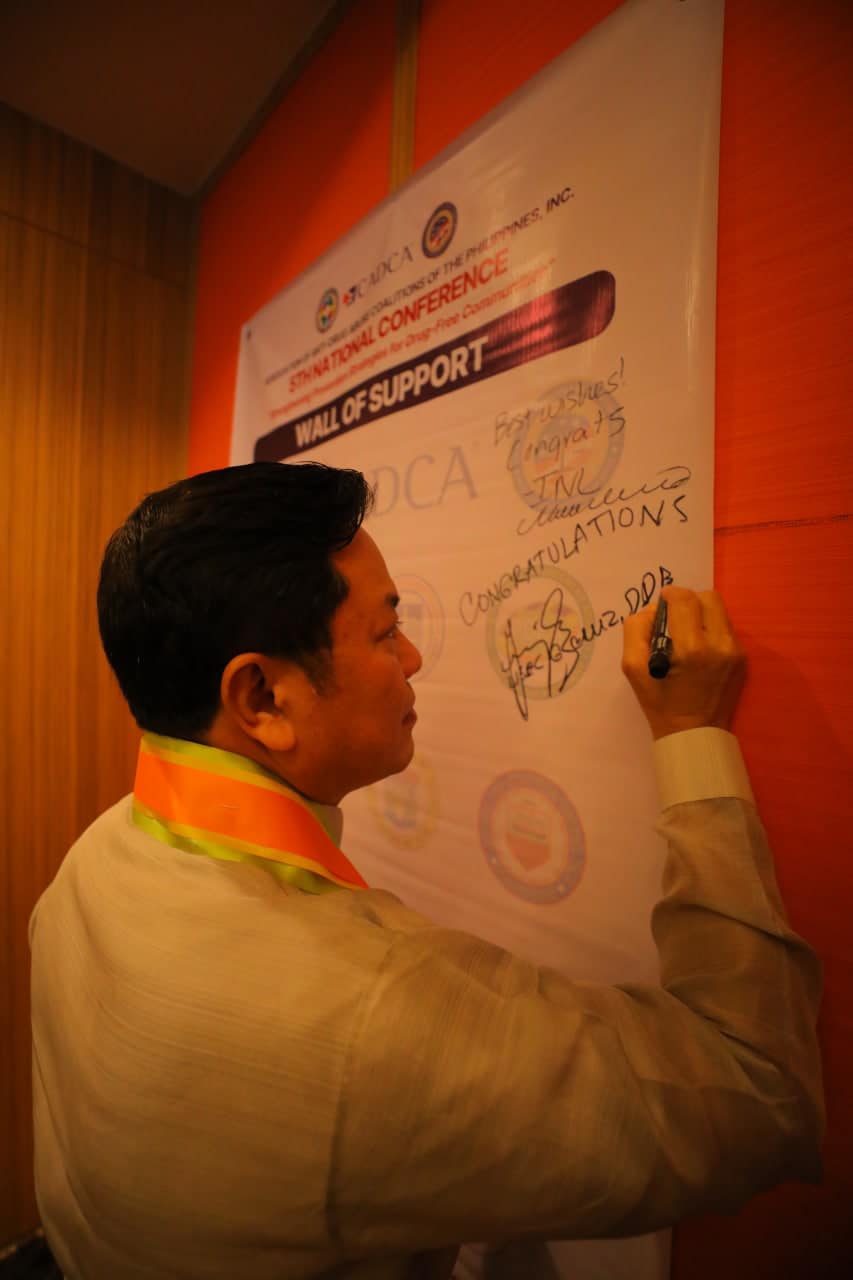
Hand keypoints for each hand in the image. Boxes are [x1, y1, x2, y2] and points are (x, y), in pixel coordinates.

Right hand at [621, 587, 745, 739]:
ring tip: (687, 634)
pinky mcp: (743, 658)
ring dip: (701, 614)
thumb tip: (654, 609)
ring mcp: (735, 652)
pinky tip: (700, 649)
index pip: (684, 599)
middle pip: (708, 597)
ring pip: (719, 610)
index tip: (662, 605)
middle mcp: (719, 645)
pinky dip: (710, 630)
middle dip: (688, 601)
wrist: (694, 734)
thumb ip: (636, 630)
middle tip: (675, 618)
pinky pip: (725, 628)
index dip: (670, 595)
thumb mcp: (633, 668)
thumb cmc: (660, 704)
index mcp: (691, 648)